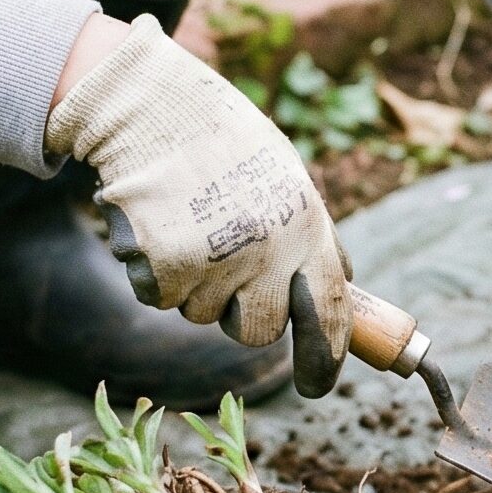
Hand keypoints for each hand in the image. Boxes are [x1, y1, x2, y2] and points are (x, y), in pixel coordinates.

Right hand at [44, 15, 351, 394]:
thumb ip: (311, 234)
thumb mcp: (286, 177)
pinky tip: (159, 223)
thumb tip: (341, 285)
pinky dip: (156, 271)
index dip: (326, 358)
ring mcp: (215, 261)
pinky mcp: (163, 267)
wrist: (150, 107)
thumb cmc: (222, 141)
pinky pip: (161, 296)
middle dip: (242, 312)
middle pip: (258, 330)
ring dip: (195, 283)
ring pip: (203, 314)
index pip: (329, 311)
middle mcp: (266, 249)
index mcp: (306, 224)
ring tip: (191, 221)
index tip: (318, 385)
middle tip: (226, 263)